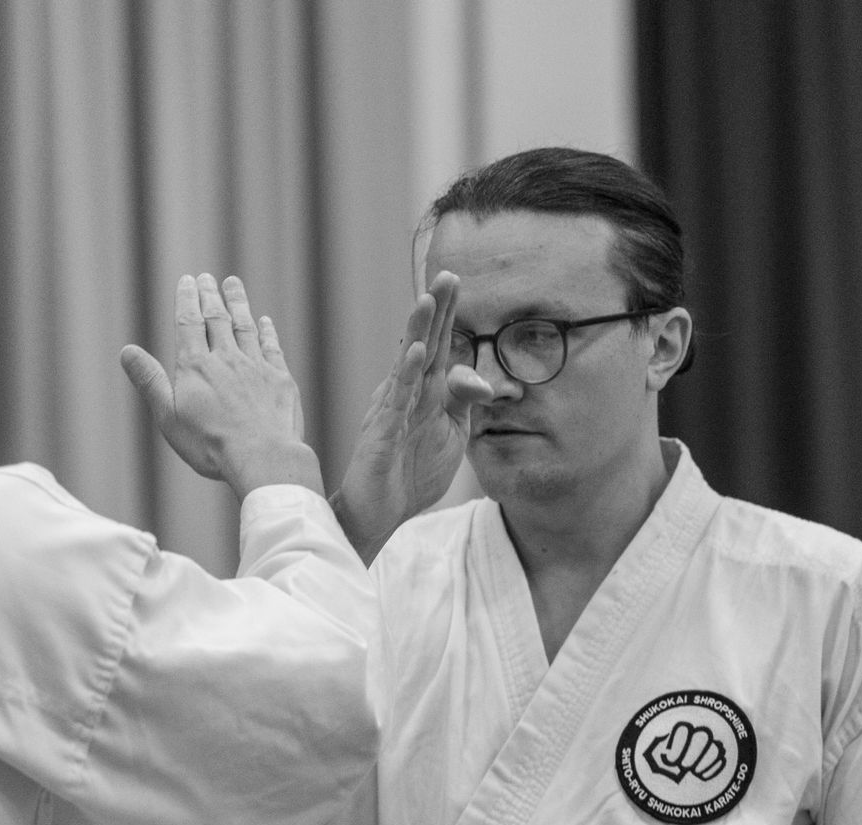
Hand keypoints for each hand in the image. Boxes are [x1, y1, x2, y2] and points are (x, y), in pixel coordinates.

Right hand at [121, 273, 320, 497]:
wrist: (262, 456)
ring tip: (232, 284)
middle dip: (210, 295)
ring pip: (245, 326)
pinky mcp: (280, 379)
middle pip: (217, 318)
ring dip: (238, 303)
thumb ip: (150, 381)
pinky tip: (265, 321)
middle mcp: (227, 359)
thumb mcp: (169, 416)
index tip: (187, 281)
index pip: (189, 323)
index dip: (187, 300)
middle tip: (207, 277)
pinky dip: (266, 332)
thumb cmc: (210, 444)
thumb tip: (126, 351)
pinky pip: (271, 348)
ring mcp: (256, 367)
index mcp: (196, 367)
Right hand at [331, 271, 491, 563]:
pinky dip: (406, 376)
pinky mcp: (384, 435)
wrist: (379, 514)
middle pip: (421, 345)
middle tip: (445, 274)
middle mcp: (405, 394)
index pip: (436, 346)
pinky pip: (396, 401)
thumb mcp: (450, 432)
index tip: (453, 279)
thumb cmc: (411, 471)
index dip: (445, 314)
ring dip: (416, 333)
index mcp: (422, 392)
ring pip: (406, 365)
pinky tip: (414, 353)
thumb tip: (482, 379)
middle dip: (433, 310)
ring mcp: (392, 411)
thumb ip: (463, 402)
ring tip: (426, 300)